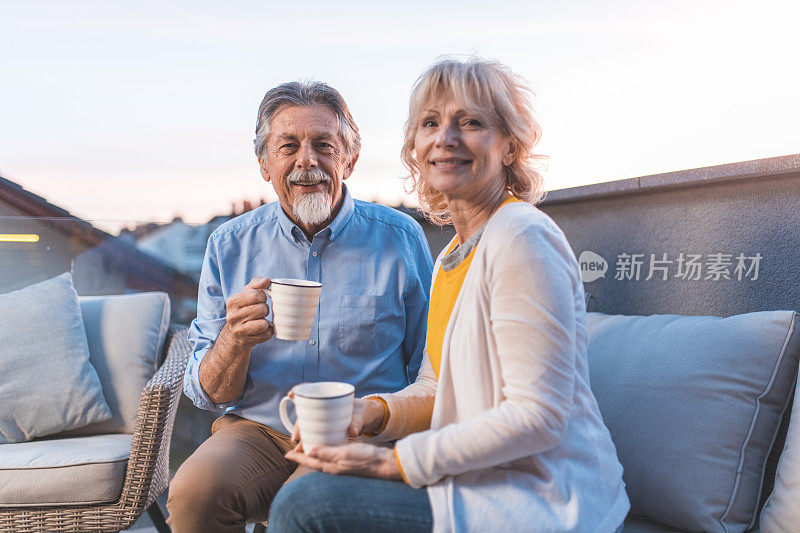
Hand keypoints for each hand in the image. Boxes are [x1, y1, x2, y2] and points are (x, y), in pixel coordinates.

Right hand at [220, 277, 273, 349]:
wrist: (235, 334)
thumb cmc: (244, 309)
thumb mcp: (246, 294)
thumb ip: (256, 283)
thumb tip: (267, 281)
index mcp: (232, 302)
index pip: (255, 295)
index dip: (262, 296)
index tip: (259, 299)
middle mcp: (232, 316)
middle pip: (262, 309)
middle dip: (265, 309)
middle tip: (259, 311)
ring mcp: (239, 330)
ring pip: (264, 323)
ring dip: (266, 320)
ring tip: (259, 320)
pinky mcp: (247, 341)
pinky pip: (267, 334)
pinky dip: (268, 331)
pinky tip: (260, 330)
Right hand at [285, 392, 385, 440]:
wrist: (368, 418)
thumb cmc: (363, 413)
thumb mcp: (361, 416)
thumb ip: (357, 423)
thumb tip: (352, 432)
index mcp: (330, 397)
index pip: (311, 389)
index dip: (300, 390)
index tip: (292, 393)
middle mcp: (323, 407)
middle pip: (306, 412)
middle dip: (298, 424)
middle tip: (296, 436)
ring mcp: (323, 417)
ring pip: (308, 424)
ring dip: (301, 435)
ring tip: (299, 447)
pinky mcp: (326, 427)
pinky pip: (314, 433)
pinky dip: (309, 440)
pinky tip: (305, 450)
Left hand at [285, 441, 401, 479]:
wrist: (385, 463)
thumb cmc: (366, 458)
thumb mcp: (344, 453)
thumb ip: (327, 452)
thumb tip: (308, 452)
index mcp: (332, 466)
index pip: (310, 462)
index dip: (298, 458)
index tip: (287, 454)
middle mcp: (335, 466)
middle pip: (315, 461)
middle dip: (304, 456)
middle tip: (294, 449)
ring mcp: (343, 464)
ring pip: (323, 458)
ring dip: (314, 453)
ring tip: (308, 446)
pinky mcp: (349, 460)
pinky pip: (333, 455)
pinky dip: (326, 450)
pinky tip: (328, 445)